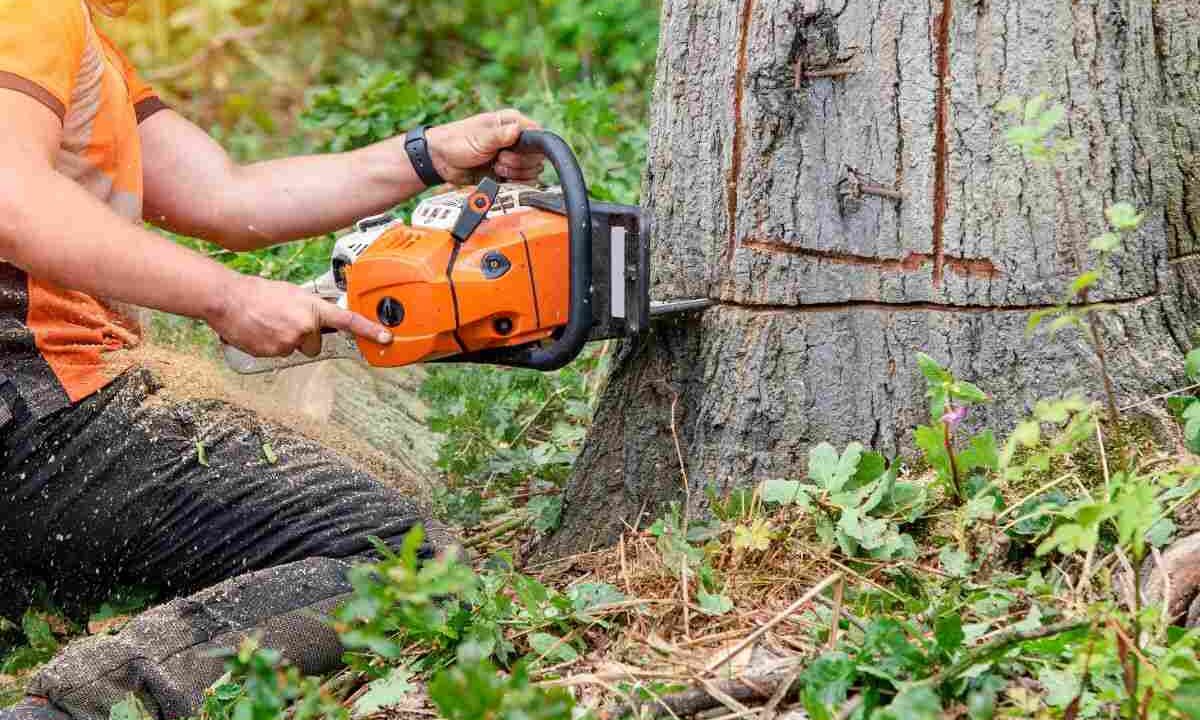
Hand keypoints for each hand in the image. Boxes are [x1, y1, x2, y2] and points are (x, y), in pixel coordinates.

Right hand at [208, 275, 392, 357]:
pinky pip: (279, 354)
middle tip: (284, 320)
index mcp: (313, 308)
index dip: (368, 330)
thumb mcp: (291, 293)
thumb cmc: (258, 293)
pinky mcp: (274, 353)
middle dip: (304, 336)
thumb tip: (318, 320)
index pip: (347, 320)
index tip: (385, 338)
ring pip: (296, 349)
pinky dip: (271, 346)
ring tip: (268, 323)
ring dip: (285, 340)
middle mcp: (306, 327)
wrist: (228, 299)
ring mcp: (290, 342)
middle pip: (315, 343)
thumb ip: (310, 307)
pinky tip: (259, 331)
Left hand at [425, 109, 545, 184]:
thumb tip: (517, 130)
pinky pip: (523, 182)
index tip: (513, 150)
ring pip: (532, 171)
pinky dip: (513, 183)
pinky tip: (499, 177)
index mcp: (512, 123)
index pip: (538, 135)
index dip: (530, 147)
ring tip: (495, 167)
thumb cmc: (456, 141)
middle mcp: (516, 139)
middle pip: (537, 157)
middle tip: (499, 159)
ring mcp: (513, 157)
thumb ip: (499, 136)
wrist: (441, 161)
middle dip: (519, 163)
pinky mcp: (508, 173)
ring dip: (514, 173)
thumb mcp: (479, 138)